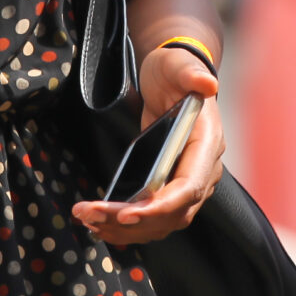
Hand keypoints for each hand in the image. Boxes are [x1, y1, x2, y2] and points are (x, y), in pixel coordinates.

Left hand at [73, 44, 224, 245]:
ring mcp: (188, 182)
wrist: (173, 80)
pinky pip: (154, 218)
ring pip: (162, 222)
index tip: (128, 213)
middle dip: (133, 221)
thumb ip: (191, 73)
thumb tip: (207, 83)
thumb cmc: (174, 72)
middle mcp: (203, 170)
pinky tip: (100, 223)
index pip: (190, 187)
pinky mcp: (170, 187)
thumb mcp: (178, 66)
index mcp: (207, 143)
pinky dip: (127, 226)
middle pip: (173, 212)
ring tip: (88, 219)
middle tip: (92, 216)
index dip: (161, 205)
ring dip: (125, 228)